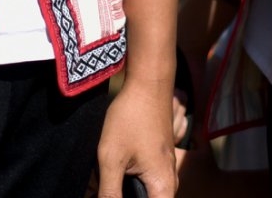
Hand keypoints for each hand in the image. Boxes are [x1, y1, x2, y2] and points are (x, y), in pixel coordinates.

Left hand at [97, 78, 176, 196]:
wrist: (148, 85)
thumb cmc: (131, 118)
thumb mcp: (111, 158)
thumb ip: (108, 193)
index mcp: (163, 186)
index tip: (110, 194)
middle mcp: (169, 182)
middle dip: (122, 197)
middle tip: (101, 190)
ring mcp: (165, 170)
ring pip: (145, 194)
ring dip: (124, 192)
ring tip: (104, 185)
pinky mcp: (159, 161)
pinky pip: (146, 183)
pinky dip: (128, 184)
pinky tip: (110, 177)